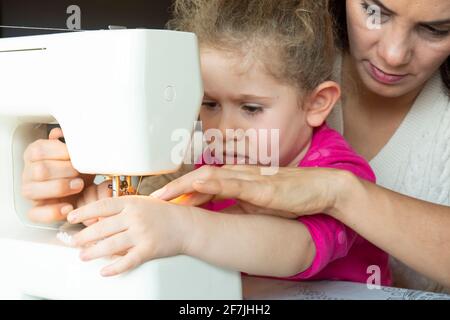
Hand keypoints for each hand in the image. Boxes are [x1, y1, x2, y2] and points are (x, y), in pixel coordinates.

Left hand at [67, 196, 191, 275]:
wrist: (186, 225)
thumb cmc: (164, 214)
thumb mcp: (143, 203)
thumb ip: (123, 208)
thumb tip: (98, 218)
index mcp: (132, 202)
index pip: (102, 206)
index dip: (84, 211)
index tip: (71, 217)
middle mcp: (135, 217)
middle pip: (103, 227)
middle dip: (84, 236)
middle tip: (74, 242)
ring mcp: (142, 233)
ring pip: (111, 245)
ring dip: (93, 252)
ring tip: (83, 256)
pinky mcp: (149, 249)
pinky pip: (128, 261)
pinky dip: (114, 268)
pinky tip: (105, 271)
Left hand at [151, 165, 348, 217]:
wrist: (320, 188)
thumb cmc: (291, 195)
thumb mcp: (257, 205)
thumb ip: (236, 207)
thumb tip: (215, 217)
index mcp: (238, 179)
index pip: (203, 184)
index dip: (181, 192)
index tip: (163, 201)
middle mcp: (241, 175)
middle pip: (201, 177)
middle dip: (175, 188)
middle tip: (154, 199)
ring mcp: (251, 179)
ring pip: (212, 177)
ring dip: (186, 185)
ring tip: (166, 195)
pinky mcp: (263, 187)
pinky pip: (235, 184)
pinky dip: (214, 184)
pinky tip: (199, 185)